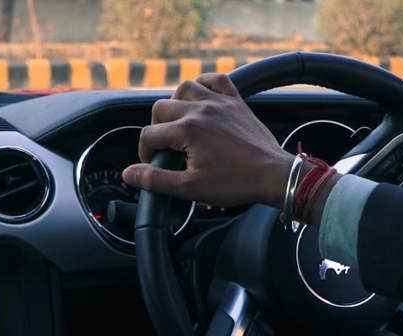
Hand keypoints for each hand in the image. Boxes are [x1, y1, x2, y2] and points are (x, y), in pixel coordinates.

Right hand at [122, 73, 294, 207]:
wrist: (273, 175)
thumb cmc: (235, 183)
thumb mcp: (190, 188)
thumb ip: (156, 179)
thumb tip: (129, 173)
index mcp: (187, 130)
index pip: (149, 134)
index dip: (144, 153)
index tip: (151, 165)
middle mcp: (201, 109)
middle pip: (161, 108)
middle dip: (155, 128)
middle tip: (163, 148)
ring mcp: (220, 102)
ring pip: (185, 88)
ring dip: (175, 103)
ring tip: (178, 123)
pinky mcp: (236, 102)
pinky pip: (216, 79)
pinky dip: (204, 84)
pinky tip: (200, 97)